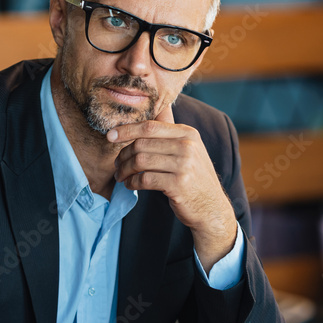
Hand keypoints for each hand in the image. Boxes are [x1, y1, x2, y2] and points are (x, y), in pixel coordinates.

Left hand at [108, 103, 237, 269]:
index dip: (126, 130)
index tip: (110, 136)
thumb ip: (169, 135)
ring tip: (121, 177)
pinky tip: (131, 185)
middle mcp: (187, 146)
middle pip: (142, 144)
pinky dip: (133, 182)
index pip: (150, 126)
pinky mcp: (178, 184)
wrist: (212, 207)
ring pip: (140, 161)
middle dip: (123, 155)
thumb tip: (150, 116)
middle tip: (117, 166)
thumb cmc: (194, 178)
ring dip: (125, 170)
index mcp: (188, 134)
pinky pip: (145, 179)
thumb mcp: (188, 151)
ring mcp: (184, 165)